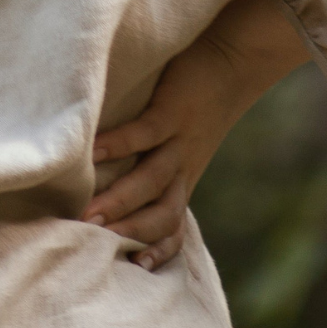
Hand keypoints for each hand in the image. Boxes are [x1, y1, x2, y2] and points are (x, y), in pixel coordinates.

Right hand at [81, 0, 308, 271]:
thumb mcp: (183, 137)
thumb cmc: (199, 95)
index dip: (154, 250)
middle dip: (128, 233)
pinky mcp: (174, 109)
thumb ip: (155, 158)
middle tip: (92, 244)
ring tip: (89, 215)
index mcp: (185, 176)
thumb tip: (112, 174)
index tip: (129, 268)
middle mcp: (184, 166)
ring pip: (152, 182)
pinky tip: (93, 151)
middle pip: (161, 214)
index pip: (172, 226)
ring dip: (121, 201)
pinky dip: (119, 144)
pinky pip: (145, 133)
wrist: (236, 59)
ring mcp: (180, 139)